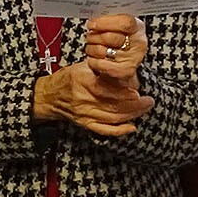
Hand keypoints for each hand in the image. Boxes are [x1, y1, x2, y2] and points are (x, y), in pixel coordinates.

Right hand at [33, 61, 154, 134]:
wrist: (48, 96)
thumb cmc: (67, 78)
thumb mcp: (83, 66)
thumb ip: (103, 67)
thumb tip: (126, 69)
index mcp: (81, 81)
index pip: (106, 89)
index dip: (124, 92)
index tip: (138, 91)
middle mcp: (82, 99)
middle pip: (112, 105)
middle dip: (134, 104)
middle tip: (149, 100)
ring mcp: (83, 114)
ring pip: (112, 117)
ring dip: (132, 115)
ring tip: (145, 108)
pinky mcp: (84, 124)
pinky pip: (104, 130)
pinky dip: (119, 130)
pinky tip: (131, 127)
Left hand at [84, 15, 148, 82]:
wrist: (122, 68)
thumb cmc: (117, 43)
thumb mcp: (117, 28)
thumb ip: (109, 22)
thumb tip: (93, 21)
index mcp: (138, 28)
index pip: (125, 22)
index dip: (105, 23)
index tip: (92, 24)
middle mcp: (138, 44)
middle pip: (110, 37)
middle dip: (93, 36)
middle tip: (89, 35)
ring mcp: (132, 59)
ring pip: (102, 50)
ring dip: (91, 48)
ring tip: (92, 47)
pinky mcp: (124, 72)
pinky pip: (99, 64)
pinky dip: (92, 61)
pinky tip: (95, 59)